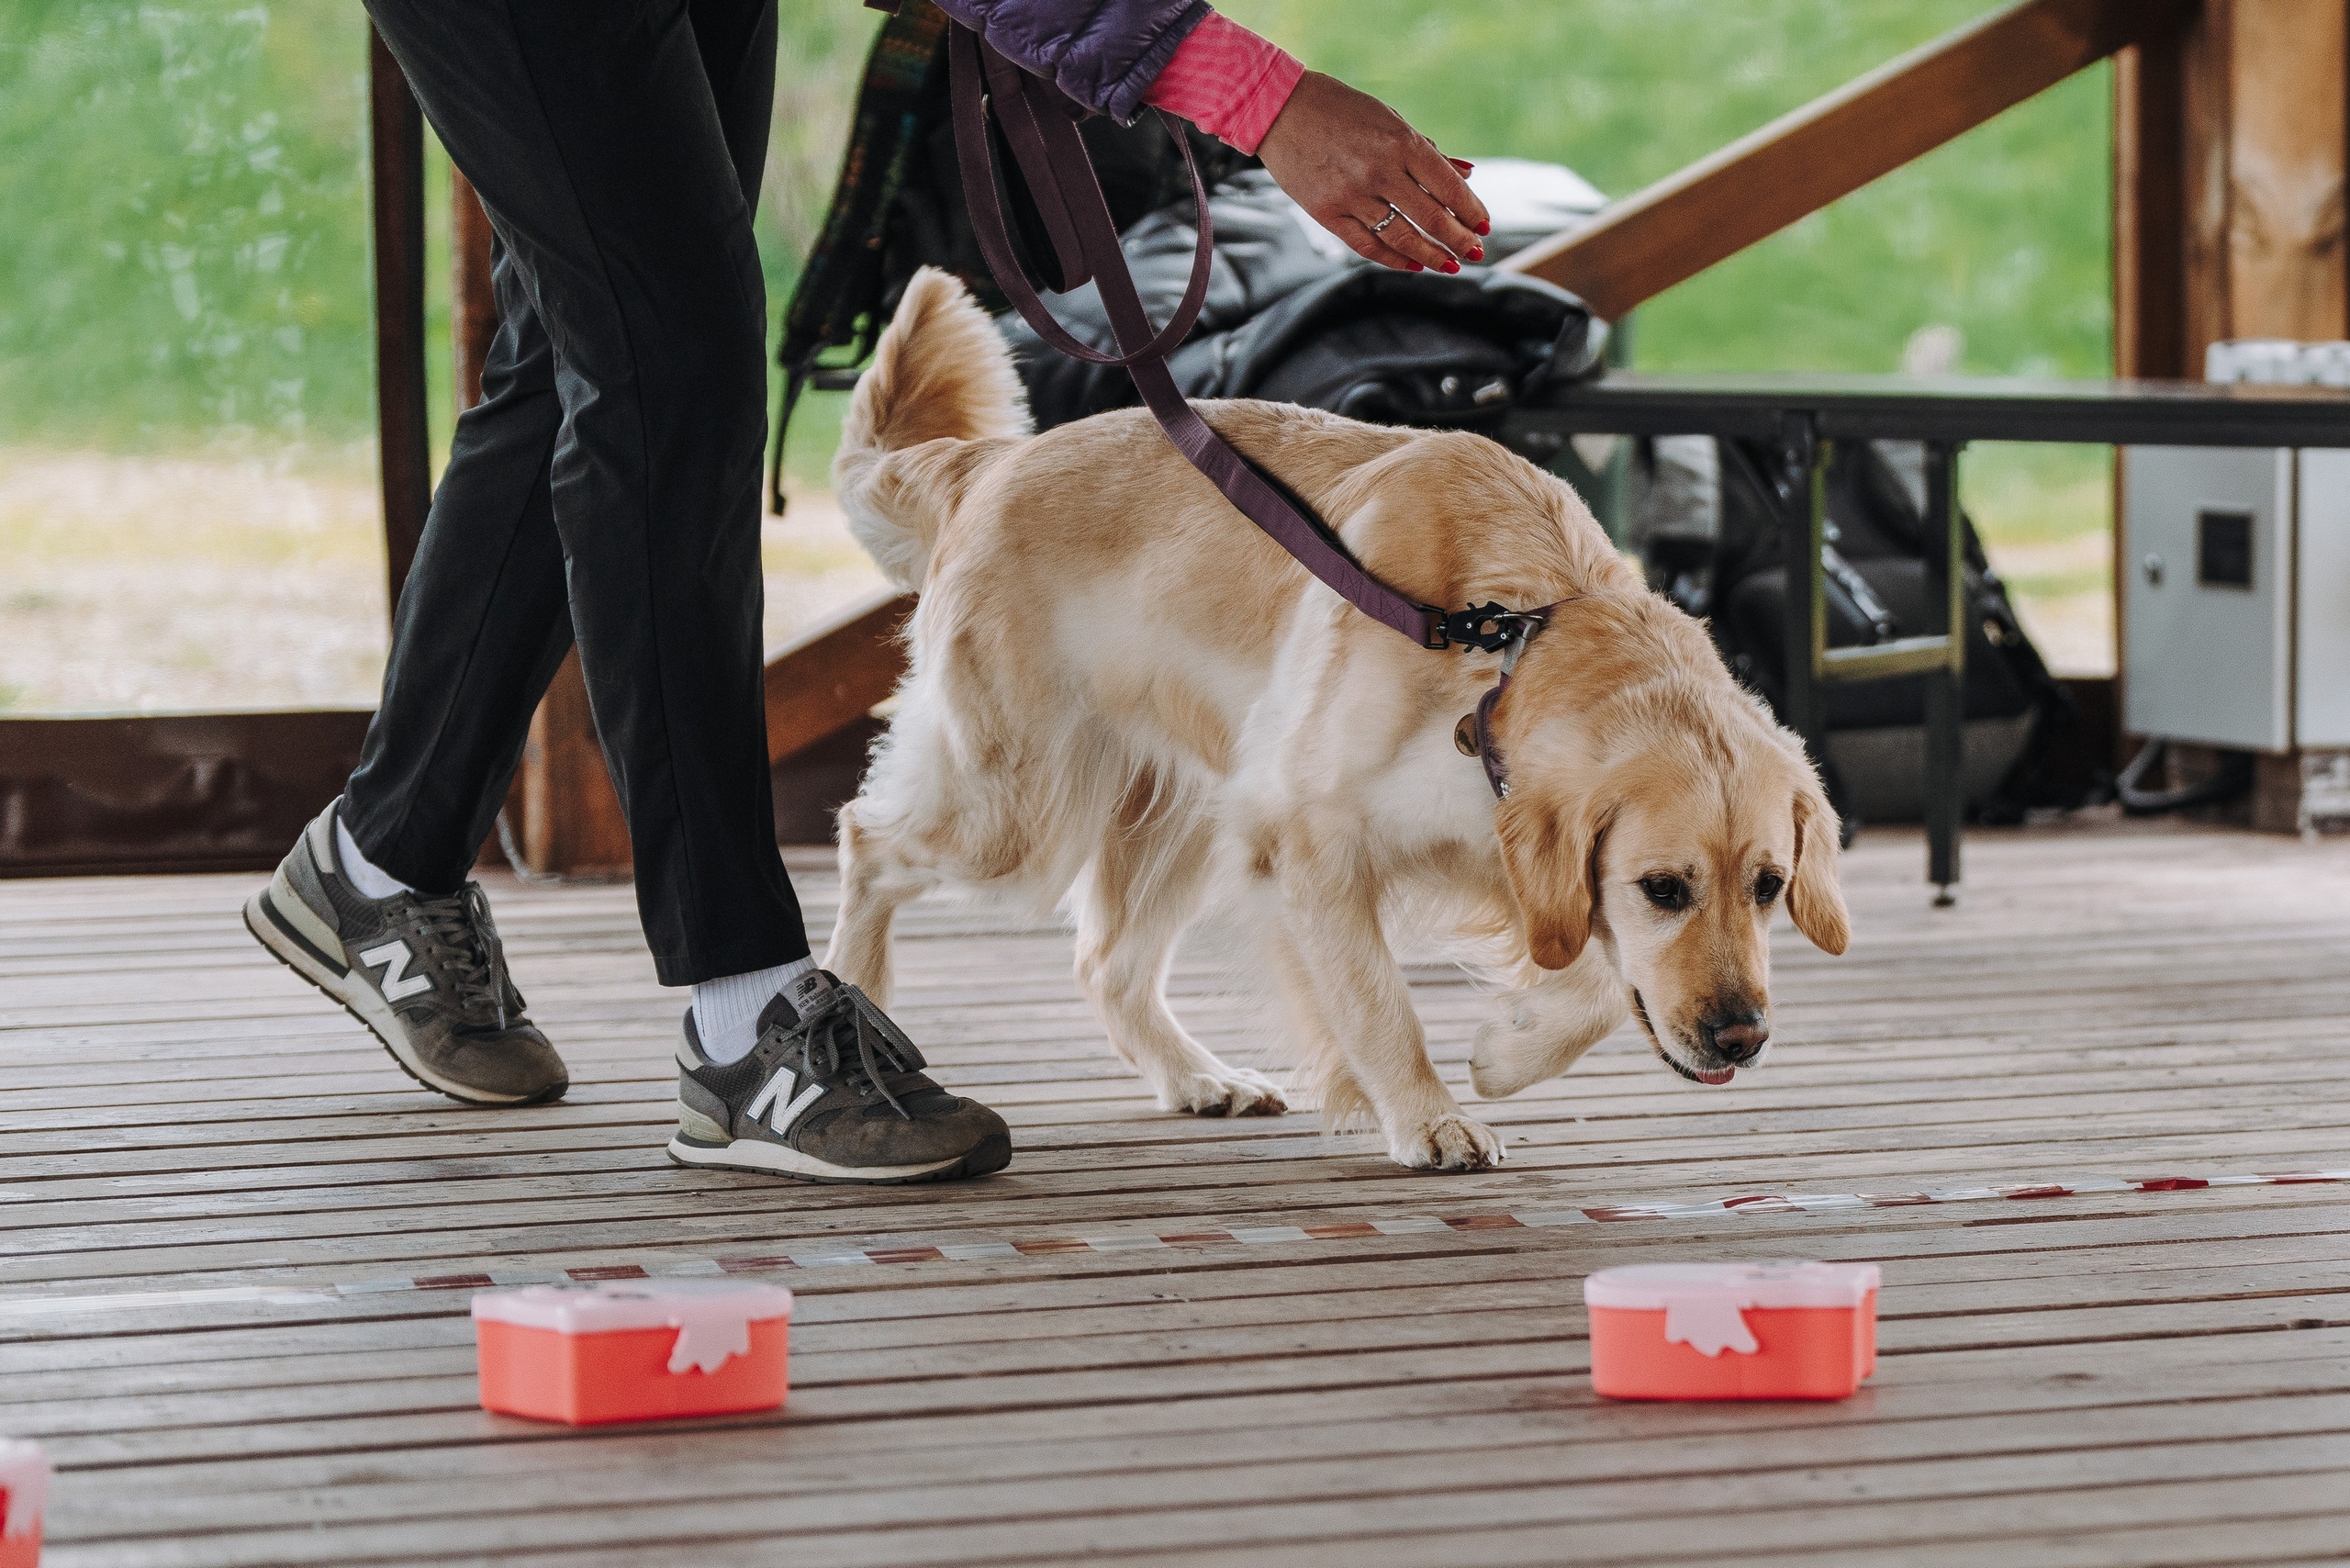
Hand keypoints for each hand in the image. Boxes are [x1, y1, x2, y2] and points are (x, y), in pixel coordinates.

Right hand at [1254, 71, 1489, 272]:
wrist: (1281, 109)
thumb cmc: (1343, 110)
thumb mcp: (1390, 120)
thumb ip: (1427, 150)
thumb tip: (1468, 173)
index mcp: (1400, 142)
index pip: (1448, 187)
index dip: (1471, 211)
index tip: (1484, 227)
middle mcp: (1379, 170)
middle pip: (1431, 218)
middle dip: (1459, 240)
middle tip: (1476, 254)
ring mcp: (1351, 195)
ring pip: (1402, 238)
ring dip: (1432, 256)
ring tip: (1450, 265)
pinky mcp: (1326, 213)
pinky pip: (1367, 246)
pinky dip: (1394, 259)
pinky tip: (1413, 265)